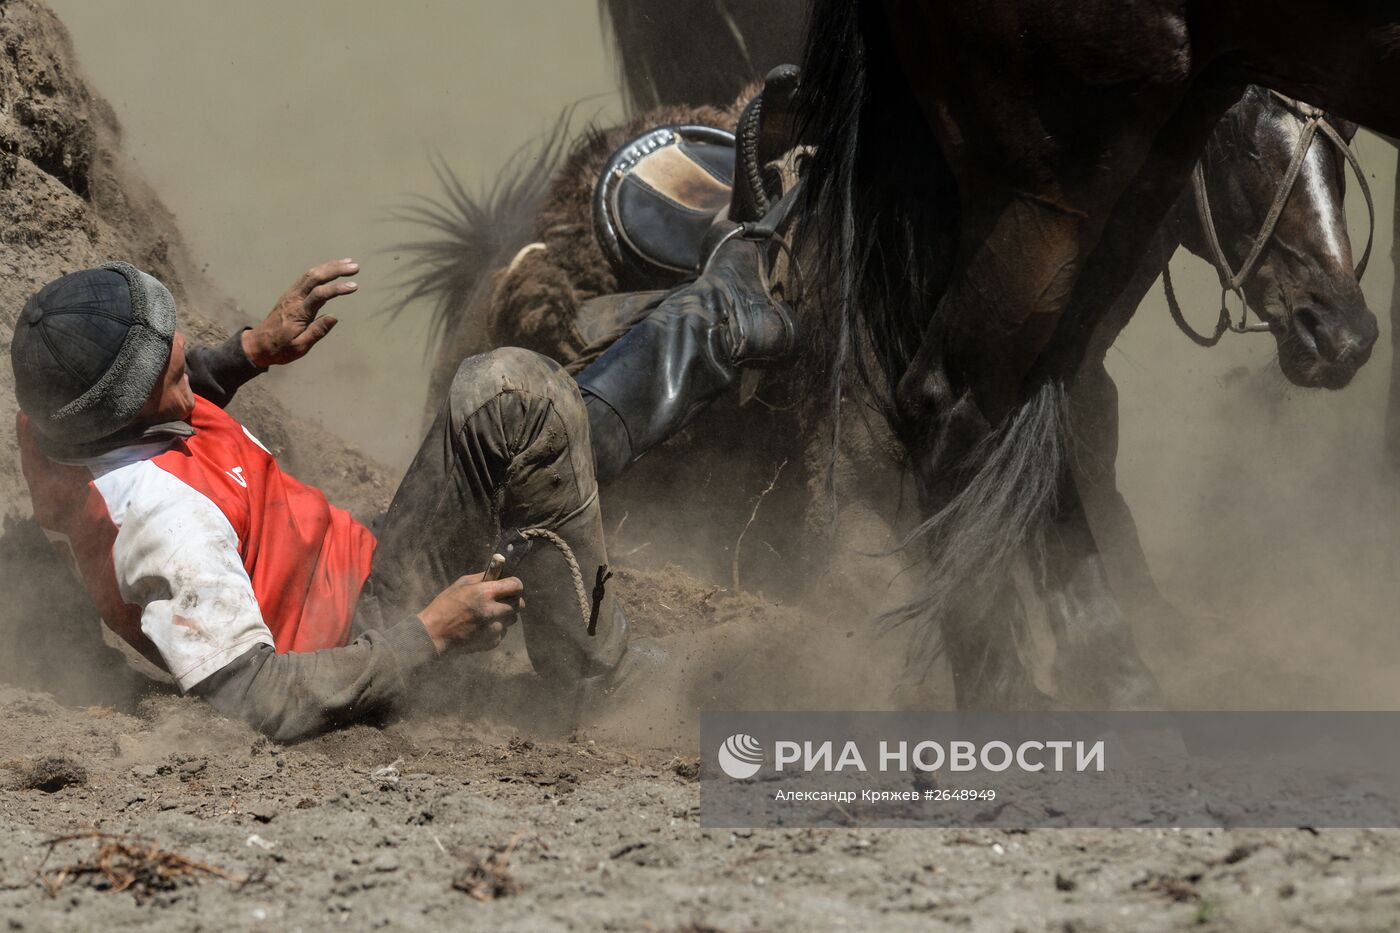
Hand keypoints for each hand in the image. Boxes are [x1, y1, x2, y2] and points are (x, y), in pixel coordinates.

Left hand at [242, 258, 359, 366]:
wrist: (259, 344)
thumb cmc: (281, 348)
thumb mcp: (300, 347)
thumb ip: (317, 331)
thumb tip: (334, 317)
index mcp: (298, 312)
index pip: (320, 294)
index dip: (337, 288)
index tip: (354, 287)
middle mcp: (294, 299)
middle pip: (315, 277)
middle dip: (335, 269)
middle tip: (355, 267)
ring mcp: (290, 294)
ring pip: (310, 274)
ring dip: (330, 267)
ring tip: (348, 263)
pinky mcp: (290, 294)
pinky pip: (306, 278)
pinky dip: (321, 270)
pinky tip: (331, 269)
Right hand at [416, 572, 523, 654]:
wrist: (434, 634)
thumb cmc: (445, 606)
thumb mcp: (461, 585)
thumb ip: (483, 578)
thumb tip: (499, 573)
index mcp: (485, 593)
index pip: (516, 586)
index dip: (515, 585)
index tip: (510, 586)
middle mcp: (492, 611)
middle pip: (519, 604)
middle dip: (512, 601)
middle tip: (500, 601)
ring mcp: (493, 628)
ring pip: (512, 619)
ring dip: (504, 616)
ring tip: (486, 615)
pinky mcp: (492, 642)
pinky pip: (502, 632)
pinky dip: (495, 629)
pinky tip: (480, 627)